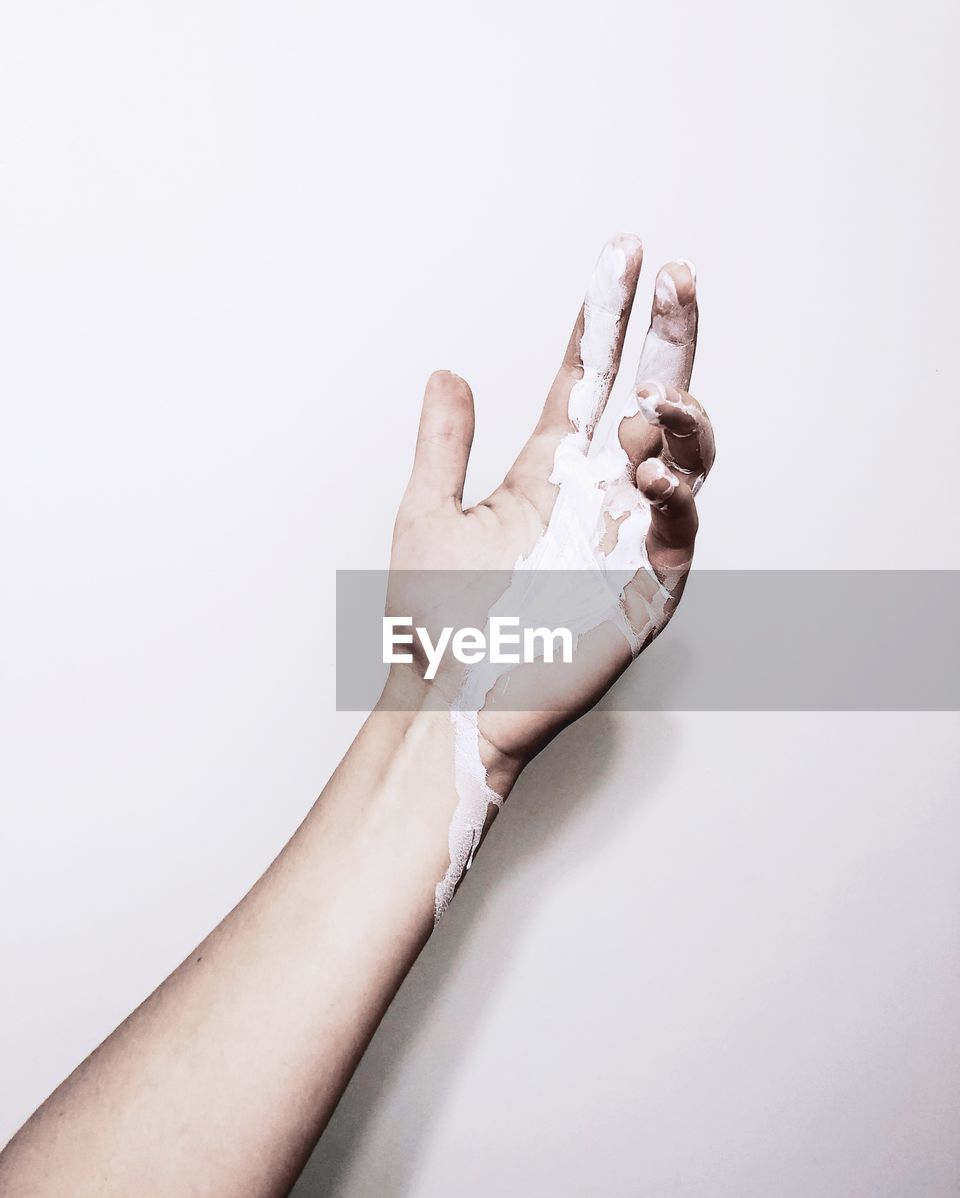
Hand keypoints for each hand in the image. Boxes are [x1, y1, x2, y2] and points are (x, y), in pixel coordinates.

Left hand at [389, 234, 715, 786]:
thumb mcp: (428, 514)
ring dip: (679, 415)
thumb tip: (448, 370)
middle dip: (670, 336)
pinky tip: (647, 467)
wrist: (448, 703)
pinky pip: (679, 528)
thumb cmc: (437, 623)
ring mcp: (626, 537)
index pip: (588, 377)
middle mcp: (596, 494)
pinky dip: (674, 491)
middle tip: (677, 276)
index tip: (621, 255)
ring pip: (685, 456)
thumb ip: (443, 444)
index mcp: (547, 470)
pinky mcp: (646, 587)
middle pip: (652, 396)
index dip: (607, 317)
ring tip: (651, 399)